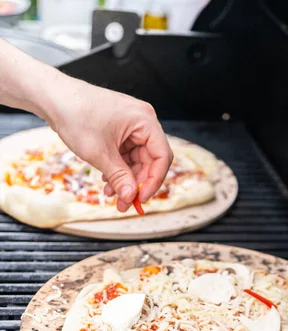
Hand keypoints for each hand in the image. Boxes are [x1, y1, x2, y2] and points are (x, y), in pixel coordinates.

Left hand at [45, 76, 172, 212]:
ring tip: (110, 193)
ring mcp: (131, 125)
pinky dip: (118, 169)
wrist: (53, 97)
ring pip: (136, 160)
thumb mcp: (100, 153)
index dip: (154, 181)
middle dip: (136, 183)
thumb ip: (119, 177)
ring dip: (125, 179)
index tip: (141, 198)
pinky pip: (125, 154)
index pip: (162, 157)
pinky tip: (106, 180)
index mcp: (145, 121)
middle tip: (124, 203)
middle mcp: (142, 122)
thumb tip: (131, 197)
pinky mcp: (120, 130)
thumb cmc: (76, 114)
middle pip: (150, 161)